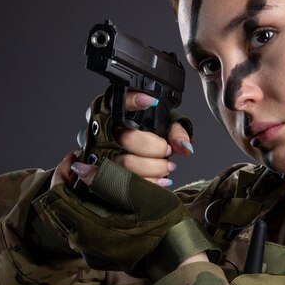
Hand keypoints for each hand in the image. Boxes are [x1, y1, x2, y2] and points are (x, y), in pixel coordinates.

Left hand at [35, 155, 216, 278]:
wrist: (179, 255)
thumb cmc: (164, 225)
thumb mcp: (141, 194)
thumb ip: (109, 178)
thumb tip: (80, 166)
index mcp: (89, 228)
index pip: (56, 196)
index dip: (63, 172)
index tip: (75, 155)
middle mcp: (83, 243)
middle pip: (62, 204)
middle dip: (72, 180)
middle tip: (88, 160)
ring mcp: (90, 250)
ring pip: (72, 214)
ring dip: (81, 192)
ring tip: (98, 174)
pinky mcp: (99, 252)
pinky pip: (84, 225)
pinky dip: (90, 206)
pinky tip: (106, 194)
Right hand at [52, 91, 193, 188]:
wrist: (133, 162)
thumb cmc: (147, 143)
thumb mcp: (164, 131)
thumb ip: (177, 133)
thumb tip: (184, 147)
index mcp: (116, 115)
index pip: (116, 102)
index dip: (131, 100)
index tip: (151, 101)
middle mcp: (103, 132)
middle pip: (126, 138)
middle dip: (152, 147)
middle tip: (167, 151)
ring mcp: (99, 155)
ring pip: (125, 163)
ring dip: (152, 168)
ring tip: (167, 167)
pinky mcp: (101, 176)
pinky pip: (122, 183)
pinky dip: (146, 184)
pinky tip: (160, 181)